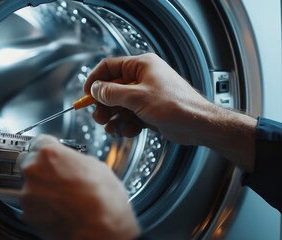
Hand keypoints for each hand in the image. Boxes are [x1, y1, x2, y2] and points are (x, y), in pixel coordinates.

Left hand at [19, 135, 139, 239]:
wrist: (100, 228)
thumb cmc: (103, 198)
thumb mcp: (95, 166)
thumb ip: (75, 159)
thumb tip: (72, 162)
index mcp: (49, 153)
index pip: (38, 141)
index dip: (47, 150)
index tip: (51, 155)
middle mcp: (33, 170)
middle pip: (29, 163)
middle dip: (40, 170)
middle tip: (57, 179)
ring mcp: (28, 193)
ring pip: (29, 187)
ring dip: (41, 191)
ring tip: (62, 200)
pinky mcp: (27, 214)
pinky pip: (32, 207)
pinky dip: (41, 209)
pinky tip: (58, 211)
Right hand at [85, 53, 256, 171]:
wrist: (198, 125)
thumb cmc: (175, 105)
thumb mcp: (137, 98)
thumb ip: (112, 93)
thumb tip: (95, 89)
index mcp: (141, 66)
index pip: (109, 67)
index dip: (95, 80)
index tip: (86, 94)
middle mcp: (142, 78)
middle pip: (112, 89)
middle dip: (104, 105)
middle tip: (99, 117)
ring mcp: (145, 95)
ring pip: (119, 105)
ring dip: (114, 118)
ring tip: (112, 128)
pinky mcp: (148, 111)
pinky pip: (129, 116)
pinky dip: (126, 125)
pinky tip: (129, 131)